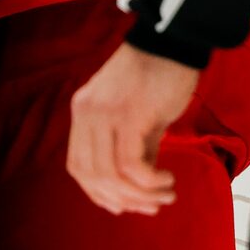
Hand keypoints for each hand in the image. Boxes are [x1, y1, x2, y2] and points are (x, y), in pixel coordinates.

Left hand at [66, 41, 201, 216]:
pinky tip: (168, 179)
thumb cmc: (157, 79)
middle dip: (123, 200)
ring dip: (140, 195)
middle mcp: (86, 114)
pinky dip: (150, 182)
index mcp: (83, 114)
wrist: (171, 43)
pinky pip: (131, 164)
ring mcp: (105, 114)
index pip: (78, 166)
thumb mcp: (136, 117)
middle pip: (91, 175)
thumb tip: (138, 188)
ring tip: (166, 195)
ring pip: (109, 174)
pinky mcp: (129, 115)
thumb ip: (133, 147)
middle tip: (154, 205)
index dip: (99, 193)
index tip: (127, 206)